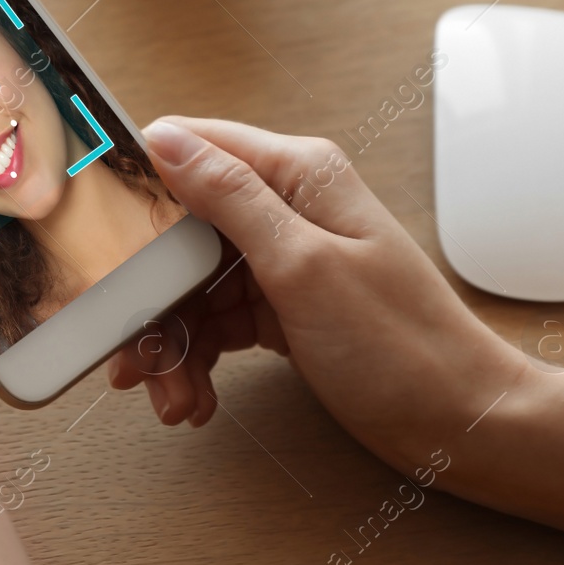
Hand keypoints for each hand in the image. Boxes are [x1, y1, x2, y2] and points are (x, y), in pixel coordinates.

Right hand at [109, 116, 528, 470]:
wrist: (463, 425)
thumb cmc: (404, 348)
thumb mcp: (303, 268)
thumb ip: (231, 199)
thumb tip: (166, 139)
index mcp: (298, 175)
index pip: (190, 151)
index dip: (139, 194)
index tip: (100, 247)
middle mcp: (288, 206)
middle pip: (180, 231)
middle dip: (151, 296)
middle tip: (135, 357)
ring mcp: (284, 257)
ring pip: (191, 284)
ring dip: (172, 342)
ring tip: (173, 399)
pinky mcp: (283, 304)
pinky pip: (216, 319)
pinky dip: (198, 357)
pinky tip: (194, 398)